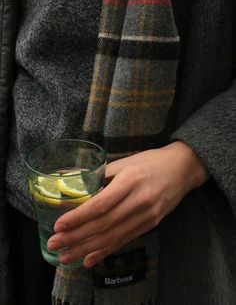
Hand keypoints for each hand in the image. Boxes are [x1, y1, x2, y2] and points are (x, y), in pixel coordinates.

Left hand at [47, 141, 207, 267]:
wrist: (183, 168)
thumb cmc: (150, 161)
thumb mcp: (125, 161)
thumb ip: (99, 173)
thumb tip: (69, 177)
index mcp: (131, 180)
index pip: (101, 204)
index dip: (79, 217)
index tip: (59, 225)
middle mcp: (140, 200)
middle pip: (104, 224)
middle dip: (76, 237)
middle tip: (55, 244)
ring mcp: (147, 215)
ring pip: (113, 237)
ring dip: (87, 249)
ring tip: (66, 256)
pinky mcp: (151, 224)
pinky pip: (125, 240)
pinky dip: (106, 251)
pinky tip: (89, 259)